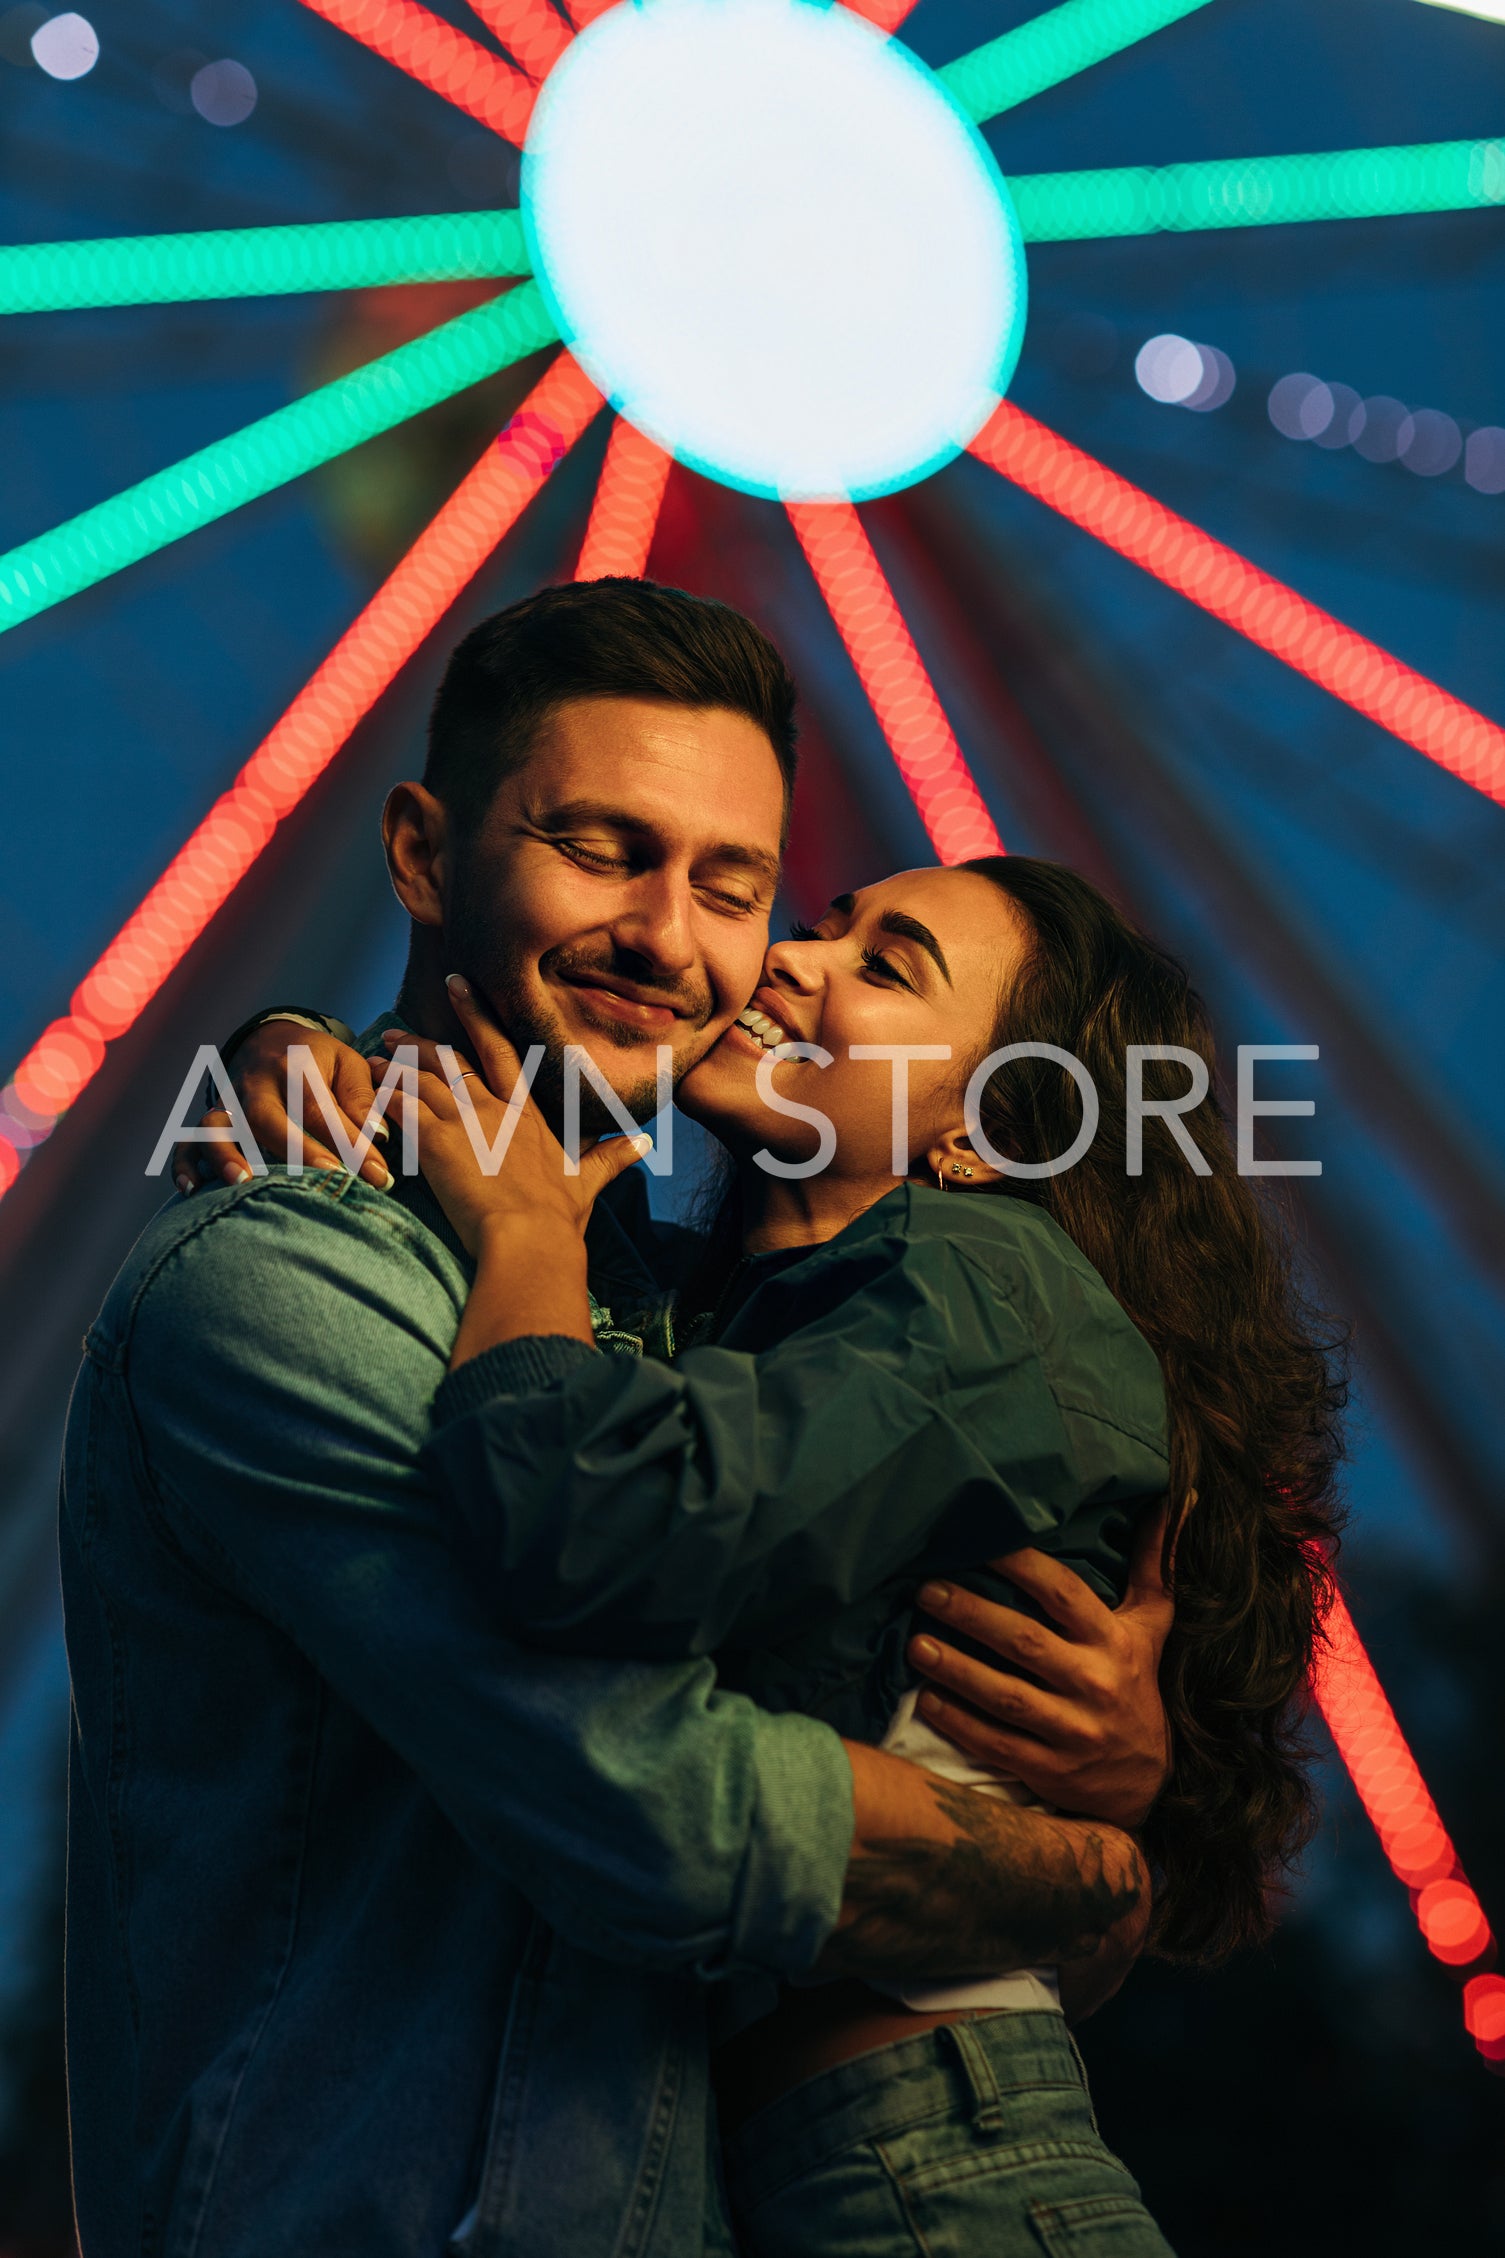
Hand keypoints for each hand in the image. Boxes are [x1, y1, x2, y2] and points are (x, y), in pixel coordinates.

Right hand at [172, 1023, 392, 1194]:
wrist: (269, 1040)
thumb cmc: (318, 1061)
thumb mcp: (347, 1064)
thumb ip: (362, 1099)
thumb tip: (378, 1137)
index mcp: (294, 1066)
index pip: (322, 1108)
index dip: (352, 1143)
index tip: (379, 1177)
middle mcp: (255, 1085)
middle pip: (267, 1117)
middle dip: (298, 1151)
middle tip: (330, 1181)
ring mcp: (227, 1103)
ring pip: (218, 1127)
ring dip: (227, 1155)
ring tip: (244, 1184)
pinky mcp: (210, 1119)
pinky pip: (187, 1141)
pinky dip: (186, 1165)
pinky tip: (193, 1190)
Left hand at [387, 974, 649, 1260]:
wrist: (531, 1238)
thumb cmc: (558, 1217)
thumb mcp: (587, 1182)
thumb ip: (612, 1158)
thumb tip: (643, 1145)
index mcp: (526, 1112)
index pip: (499, 1049)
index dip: (476, 1014)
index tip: (456, 985)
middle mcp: (493, 1107)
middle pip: (449, 1060)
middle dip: (418, 1044)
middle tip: (393, 1035)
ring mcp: (463, 1121)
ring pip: (419, 1080)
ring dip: (392, 1071)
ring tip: (370, 1065)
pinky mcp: (435, 1143)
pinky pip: (399, 1110)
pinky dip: (380, 1100)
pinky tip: (363, 1096)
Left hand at [907, 1501, 1174, 1831]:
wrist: (1148, 1783)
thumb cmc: (1136, 1685)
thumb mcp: (1150, 1627)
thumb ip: (1155, 1566)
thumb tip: (1175, 1498)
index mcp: (1112, 1641)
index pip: (1062, 1593)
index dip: (1020, 1565)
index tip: (978, 1541)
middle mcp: (1094, 1683)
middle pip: (1024, 1641)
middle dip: (971, 1613)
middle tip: (926, 1590)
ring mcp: (1072, 1730)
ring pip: (1004, 1695)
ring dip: (955, 1669)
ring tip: (914, 1644)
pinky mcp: (1050, 1769)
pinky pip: (996, 1743)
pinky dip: (958, 1722)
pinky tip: (925, 1700)